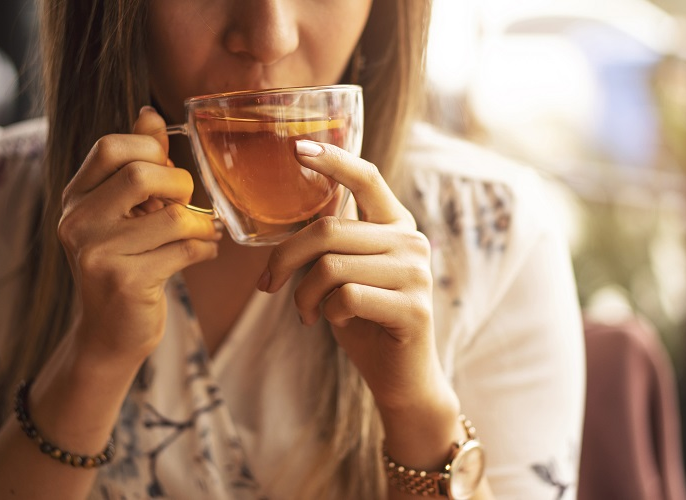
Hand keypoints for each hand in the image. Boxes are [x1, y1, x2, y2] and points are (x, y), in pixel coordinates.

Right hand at [57, 107, 221, 363]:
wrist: (110, 334)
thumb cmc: (125, 265)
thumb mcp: (123, 214)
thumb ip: (137, 165)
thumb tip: (150, 115)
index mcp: (75, 198)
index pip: (111, 146)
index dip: (151, 151)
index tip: (166, 171)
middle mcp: (77, 222)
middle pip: (140, 174)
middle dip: (179, 185)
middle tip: (187, 204)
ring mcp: (97, 254)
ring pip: (172, 217)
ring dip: (200, 224)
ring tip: (203, 232)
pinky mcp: (125, 282)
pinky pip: (185, 251)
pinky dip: (205, 249)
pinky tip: (203, 253)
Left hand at [258, 141, 455, 412]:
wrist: (400, 376)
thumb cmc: (364, 319)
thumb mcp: (345, 272)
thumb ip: (335, 240)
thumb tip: (303, 207)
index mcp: (395, 225)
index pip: (366, 179)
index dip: (332, 161)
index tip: (297, 149)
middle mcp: (411, 242)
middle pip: (329, 230)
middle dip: (285, 258)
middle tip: (268, 285)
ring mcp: (417, 274)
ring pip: (331, 266)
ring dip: (304, 295)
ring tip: (306, 313)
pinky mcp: (414, 308)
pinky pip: (346, 297)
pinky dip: (326, 313)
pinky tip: (331, 322)